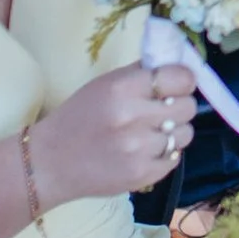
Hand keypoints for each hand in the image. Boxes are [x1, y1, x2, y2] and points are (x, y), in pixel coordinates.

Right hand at [26, 60, 197, 207]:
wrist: (50, 163)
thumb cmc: (79, 116)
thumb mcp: (105, 84)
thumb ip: (141, 72)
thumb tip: (178, 62)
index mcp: (122, 89)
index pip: (180, 78)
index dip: (184, 80)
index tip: (177, 84)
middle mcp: (133, 118)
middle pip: (188, 107)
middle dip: (179, 106)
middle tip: (162, 110)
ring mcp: (139, 150)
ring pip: (185, 134)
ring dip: (174, 132)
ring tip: (152, 132)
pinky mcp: (142, 175)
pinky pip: (175, 159)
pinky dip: (165, 154)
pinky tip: (146, 150)